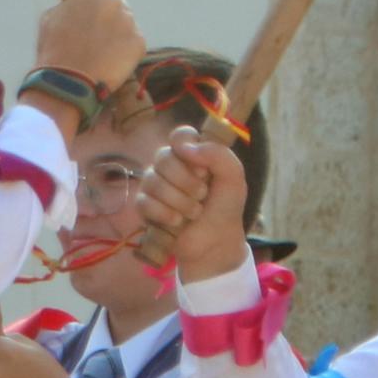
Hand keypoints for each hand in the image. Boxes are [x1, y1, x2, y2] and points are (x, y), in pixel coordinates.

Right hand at [29, 0, 145, 104]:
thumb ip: (71, 6)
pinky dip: (125, 51)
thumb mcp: (50, 19)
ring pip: (126, 23)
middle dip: (109, 16)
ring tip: (101, 54)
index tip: (100, 1)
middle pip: (118, 3)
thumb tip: (78, 6)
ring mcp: (129, 21)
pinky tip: (110, 63)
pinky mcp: (139, 43)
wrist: (68, 84)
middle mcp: (114, 1)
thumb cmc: (54, 51)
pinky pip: (134, 43)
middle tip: (95, 36)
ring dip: (117, 34)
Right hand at [137, 128, 246, 280]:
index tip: (202, 168)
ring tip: (194, 213)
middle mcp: (170, 165)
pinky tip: (177, 222)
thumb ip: (218, 154)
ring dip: (179, 201)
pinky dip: (164, 214)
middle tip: (202, 195)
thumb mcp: (234, 178)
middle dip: (186, 181)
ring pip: (153, 180)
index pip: (180, 135)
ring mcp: (155, 185)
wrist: (216, 241)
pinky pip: (144, 202)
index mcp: (192, 154)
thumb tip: (186, 148)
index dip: (187, 148)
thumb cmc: (225, 208)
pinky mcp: (145, 206)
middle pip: (164, 158)